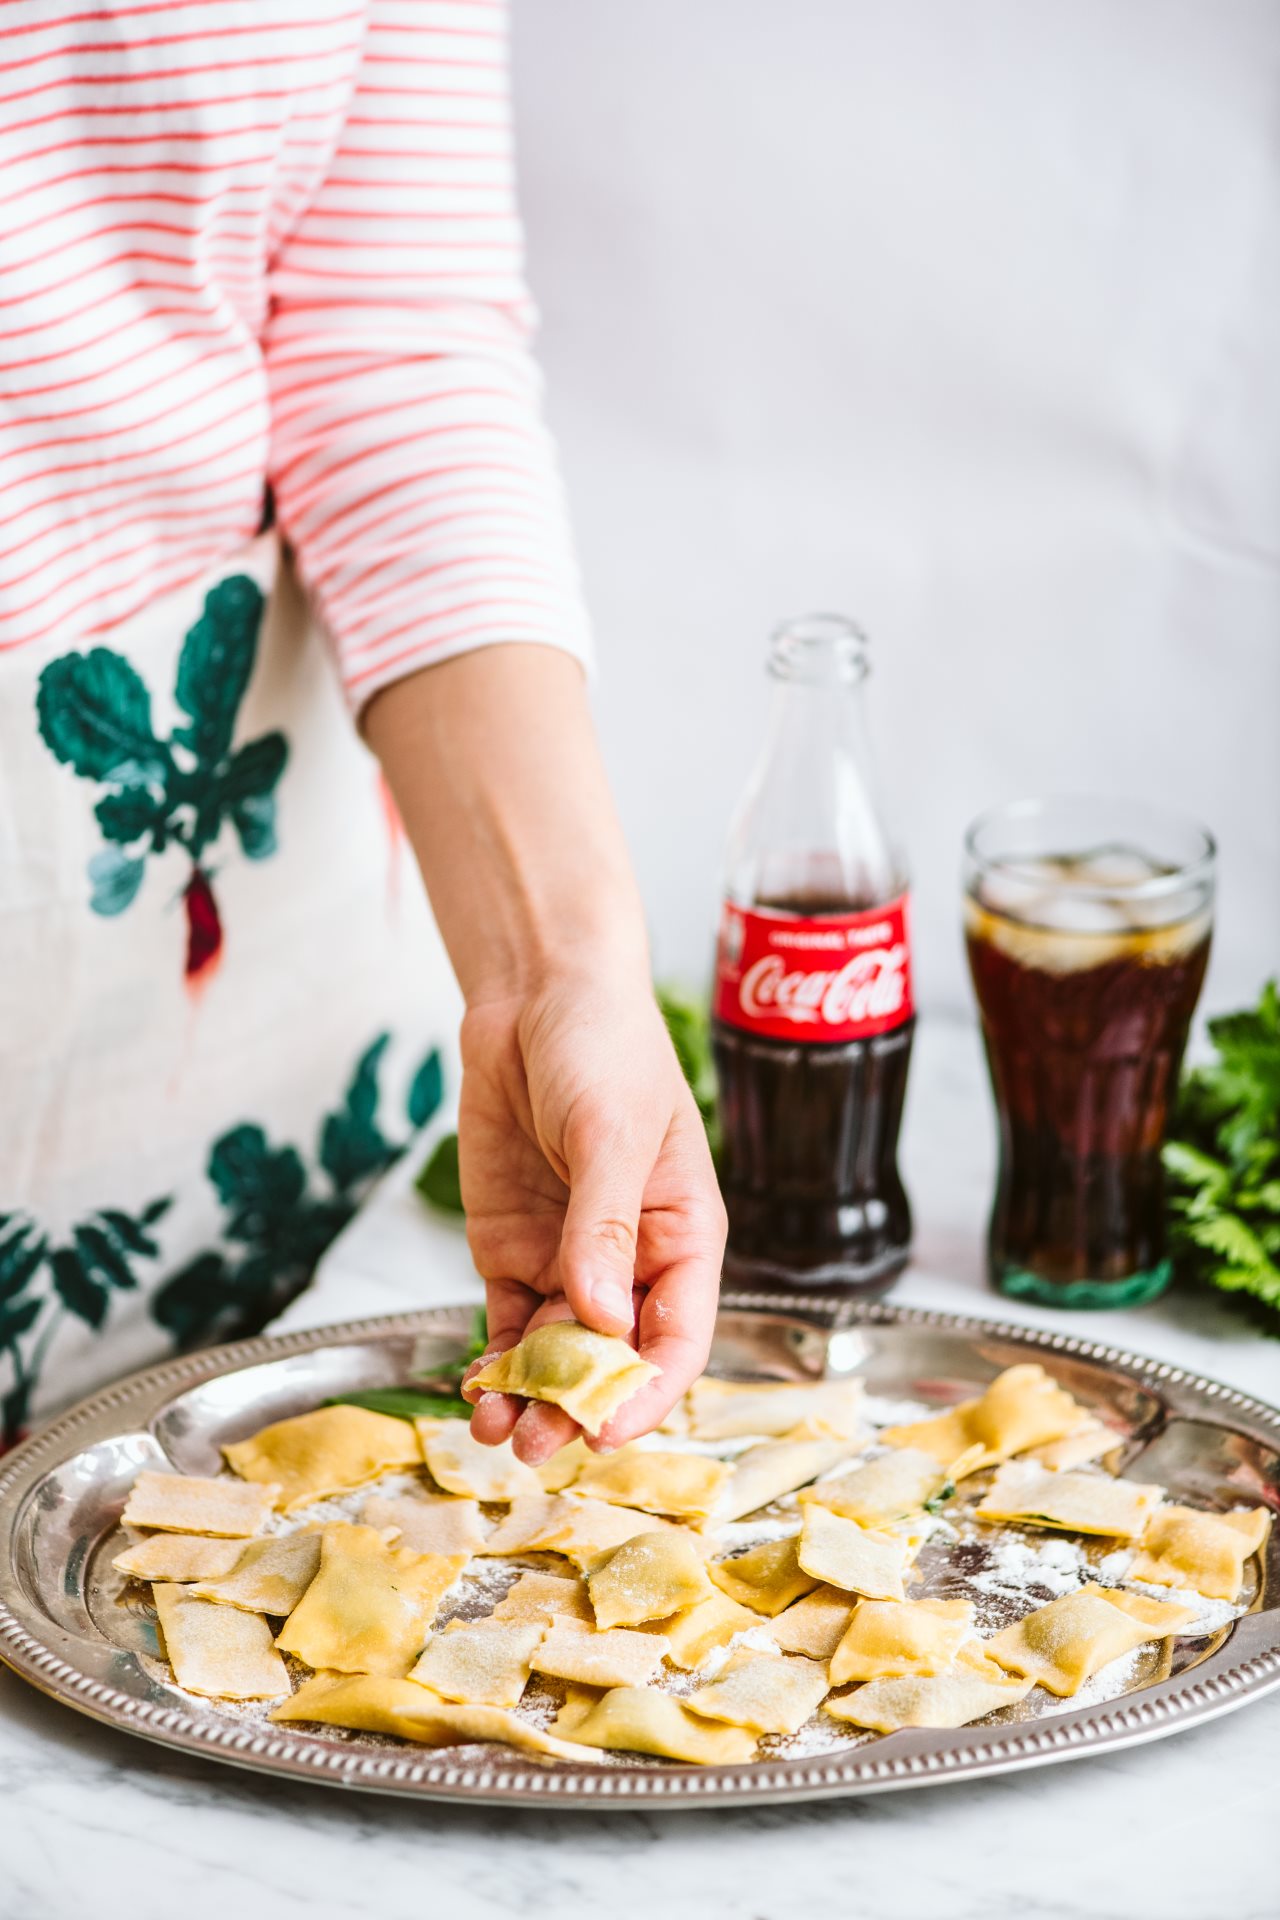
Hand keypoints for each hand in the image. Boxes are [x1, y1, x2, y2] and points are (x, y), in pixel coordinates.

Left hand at [458, 968, 725, 1462]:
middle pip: (611, 1359)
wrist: (537, 994)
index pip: (677, 1336)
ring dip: (530, 1397)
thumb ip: (602, 1224)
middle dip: (577, 1407)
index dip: (648, 1391)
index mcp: (683, 1236)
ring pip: (555, 1353)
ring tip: (495, 1431)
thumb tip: (598, 1319)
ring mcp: (569, 1260)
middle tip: (535, 1443)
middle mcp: (631, 1261)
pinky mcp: (513, 1250)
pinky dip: (494, 1363)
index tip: (606, 1428)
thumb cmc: (605, 1047)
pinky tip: (477, 1389)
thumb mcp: (612, 1130)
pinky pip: (507, 1324)